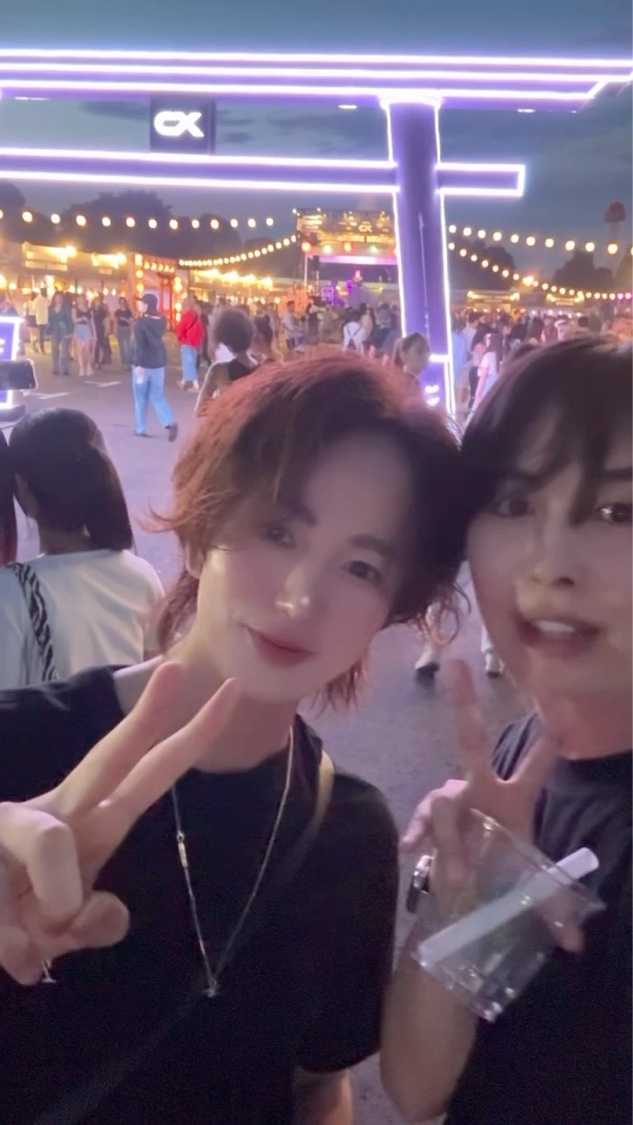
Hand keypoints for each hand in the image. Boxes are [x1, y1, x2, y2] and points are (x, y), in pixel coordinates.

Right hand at [0, 664, 236, 985]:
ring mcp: (19, 820)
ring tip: (32, 936)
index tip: (228, 692)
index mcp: (93, 820)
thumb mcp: (68, 932)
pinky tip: (11, 946)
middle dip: (148, 715)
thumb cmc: (17, 918)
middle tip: (179, 667)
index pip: (147, 771)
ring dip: (51, 904)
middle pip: (112, 755)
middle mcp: (62, 808)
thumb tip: (96, 910)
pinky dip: (16, 941)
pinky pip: (17, 900)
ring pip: (49, 840)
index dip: (188, 738)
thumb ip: (97, 923)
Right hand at [401, 661, 581, 950]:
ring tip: (458, 874)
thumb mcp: (530, 892)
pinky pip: (421, 822)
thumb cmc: (502, 877)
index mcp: (516, 798)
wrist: (465, 894)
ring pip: (446, 799)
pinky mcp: (429, 821)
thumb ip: (553, 912)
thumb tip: (576, 946)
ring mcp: (452, 801)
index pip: (538, 762)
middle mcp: (481, 789)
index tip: (558, 705)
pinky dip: (416, 836)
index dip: (549, 736)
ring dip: (452, 839)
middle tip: (456, 665)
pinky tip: (410, 852)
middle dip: (464, 702)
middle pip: (472, 738)